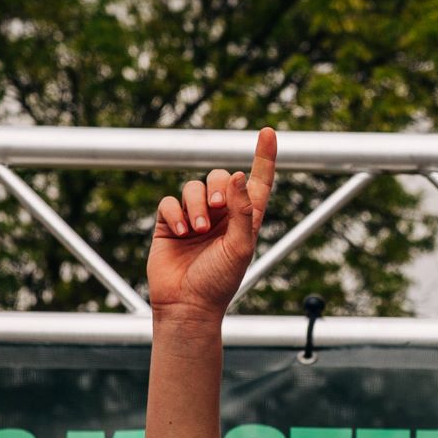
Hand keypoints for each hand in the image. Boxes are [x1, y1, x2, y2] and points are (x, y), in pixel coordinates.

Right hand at [147, 128, 276, 319]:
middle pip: (219, 177)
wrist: (188, 305)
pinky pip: (169, 202)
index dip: (264, 158)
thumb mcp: (240, 247)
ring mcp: (194, 218)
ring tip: (197, 230)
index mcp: (247, 220)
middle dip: (216, 187)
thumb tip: (237, 175)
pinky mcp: (169, 223)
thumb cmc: (220, 282)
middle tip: (216, 207)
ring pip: (193, 188)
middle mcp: (222, 215)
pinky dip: (175, 214)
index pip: (258, 183)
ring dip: (195, 205)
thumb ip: (243, 211)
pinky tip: (180, 233)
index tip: (268, 132)